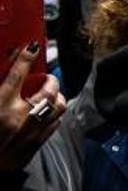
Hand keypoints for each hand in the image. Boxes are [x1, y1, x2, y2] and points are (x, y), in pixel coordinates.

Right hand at [1, 45, 66, 171]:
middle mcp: (20, 117)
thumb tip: (5, 77)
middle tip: (46, 76)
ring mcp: (32, 131)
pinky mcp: (37, 143)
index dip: (26, 58)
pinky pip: (55, 122)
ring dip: (57, 96)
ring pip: (58, 106)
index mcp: (0, 105)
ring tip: (51, 92)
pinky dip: (55, 113)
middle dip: (50, 79)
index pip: (17, 74)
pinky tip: (49, 110)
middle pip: (48, 91)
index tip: (31, 47)